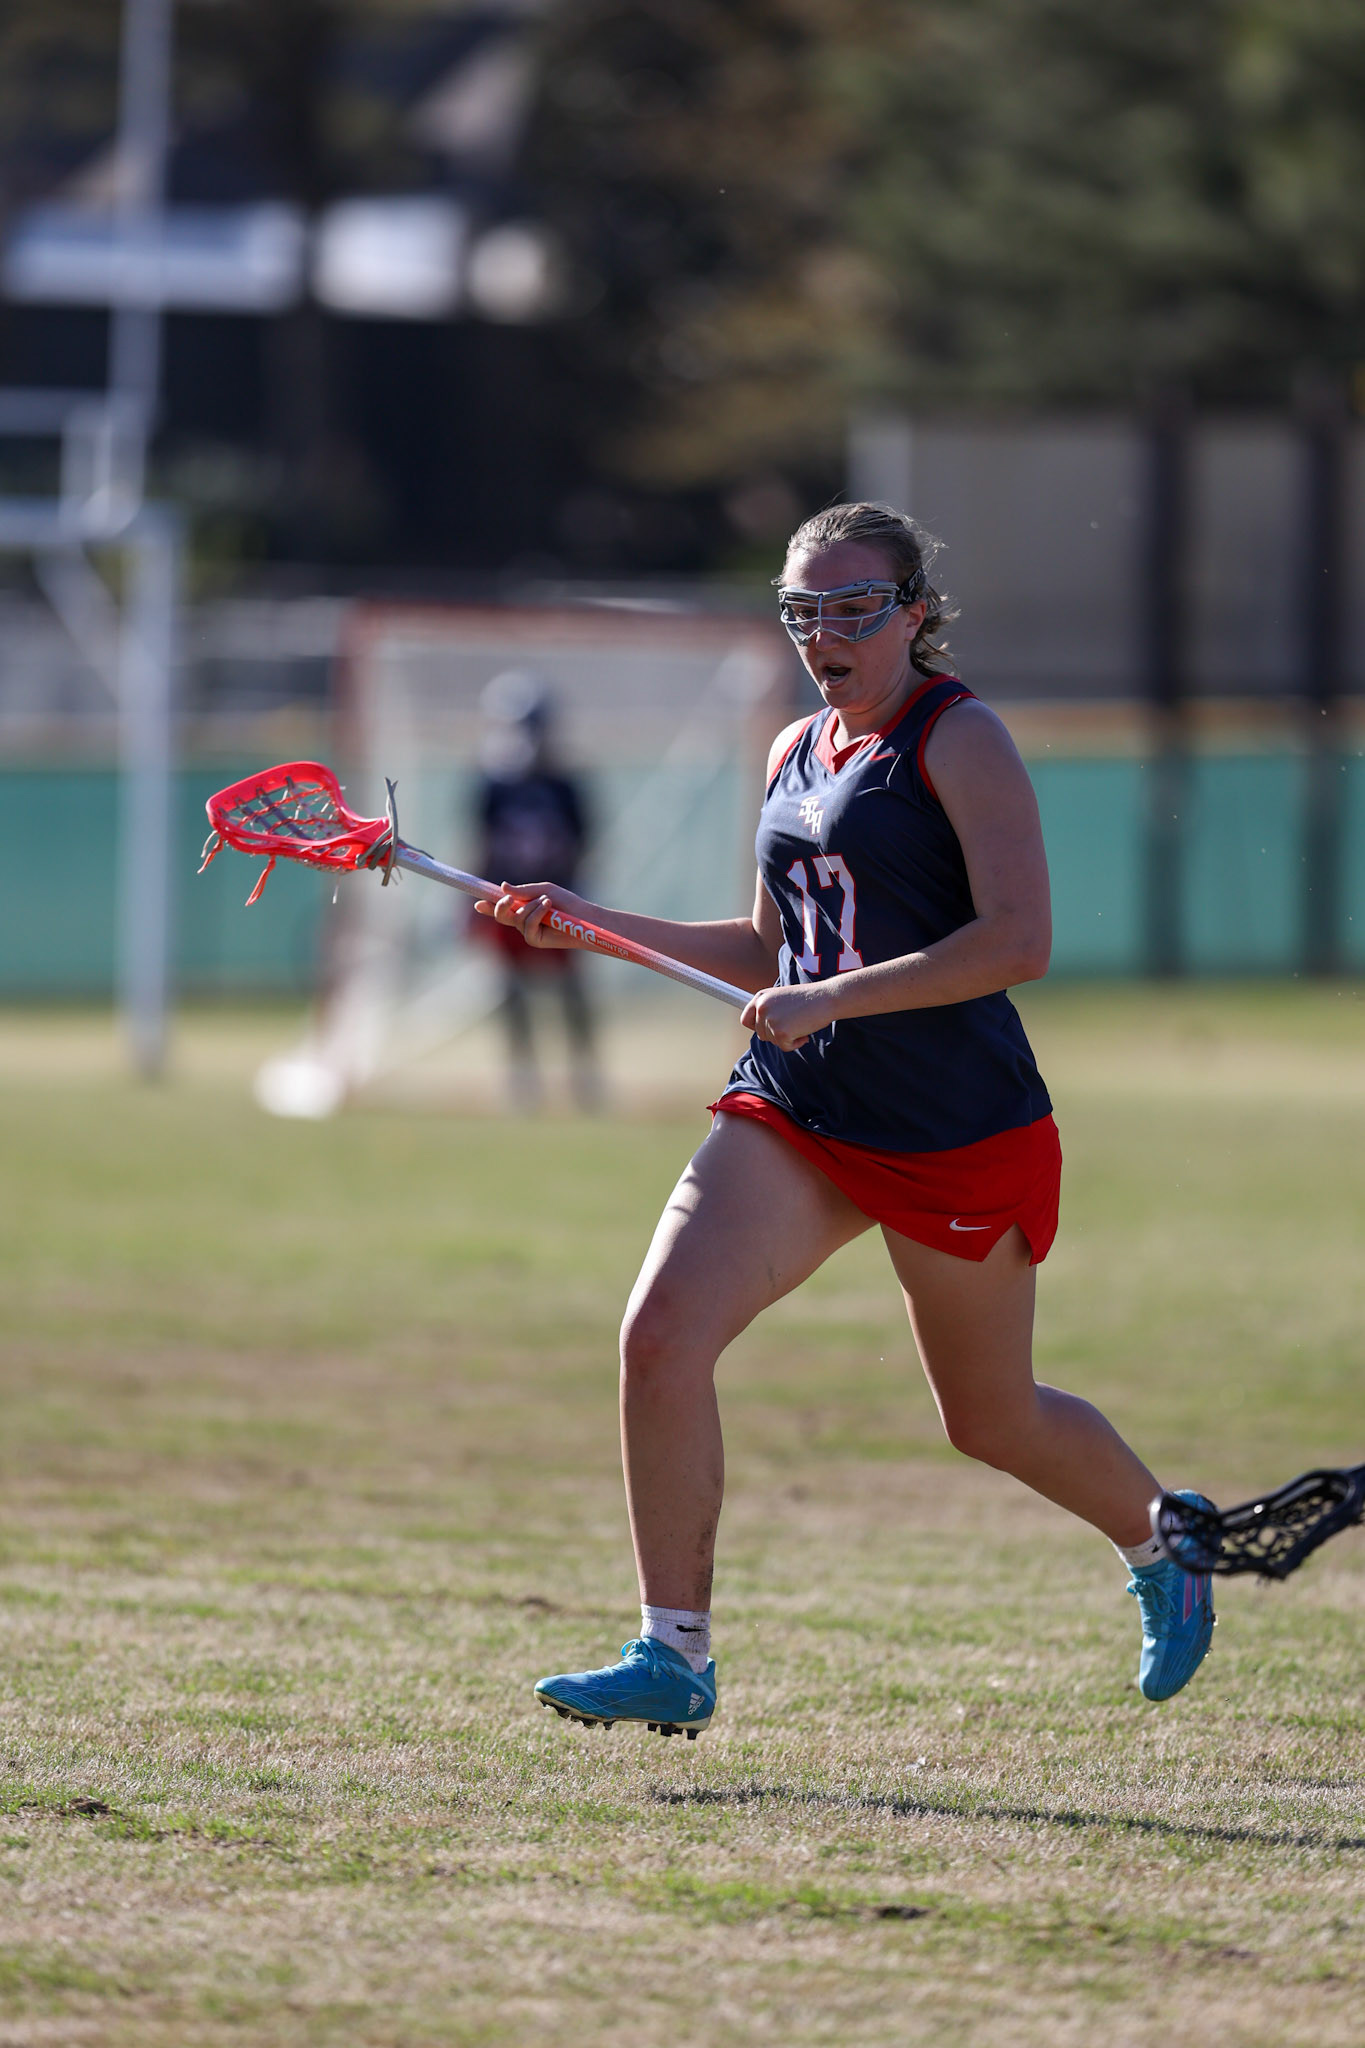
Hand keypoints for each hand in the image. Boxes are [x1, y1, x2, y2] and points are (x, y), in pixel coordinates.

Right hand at [473, 880, 593, 950]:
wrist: (583, 917)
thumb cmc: (566, 903)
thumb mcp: (543, 890)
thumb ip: (523, 891)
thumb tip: (503, 887)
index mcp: (522, 907)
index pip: (502, 907)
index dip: (488, 906)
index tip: (478, 903)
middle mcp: (522, 920)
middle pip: (501, 916)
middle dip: (500, 906)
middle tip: (507, 899)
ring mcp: (528, 931)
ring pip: (515, 919)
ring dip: (530, 907)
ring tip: (547, 901)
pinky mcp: (534, 940)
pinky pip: (526, 927)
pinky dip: (536, 915)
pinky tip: (548, 908)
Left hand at [741, 981, 837, 1050]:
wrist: (826, 998)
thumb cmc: (809, 998)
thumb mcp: (782, 998)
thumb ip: (769, 1009)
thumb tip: (761, 1028)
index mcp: (760, 997)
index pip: (746, 1020)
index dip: (757, 1027)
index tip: (769, 1029)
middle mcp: (761, 1008)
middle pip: (760, 1034)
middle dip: (776, 1033)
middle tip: (794, 1024)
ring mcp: (770, 1020)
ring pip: (773, 1041)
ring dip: (787, 1038)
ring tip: (801, 1024)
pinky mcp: (780, 1032)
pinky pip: (784, 1047)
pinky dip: (795, 1044)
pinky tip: (804, 1032)